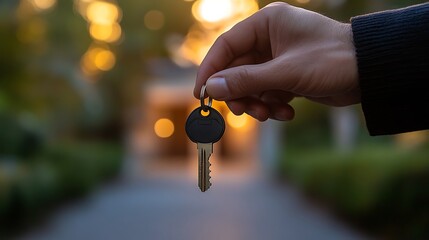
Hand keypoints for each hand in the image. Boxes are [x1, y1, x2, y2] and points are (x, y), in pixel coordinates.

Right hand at [194, 2, 359, 120]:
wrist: (370, 73)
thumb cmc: (331, 60)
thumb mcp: (285, 72)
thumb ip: (246, 80)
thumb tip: (212, 89)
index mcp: (266, 23)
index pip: (226, 46)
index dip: (210, 70)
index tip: (200, 94)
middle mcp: (269, 38)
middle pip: (237, 69)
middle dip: (240, 93)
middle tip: (243, 112)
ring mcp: (278, 58)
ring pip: (252, 84)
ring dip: (257, 103)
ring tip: (270, 113)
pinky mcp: (288, 75)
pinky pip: (268, 92)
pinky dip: (272, 105)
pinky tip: (286, 112)